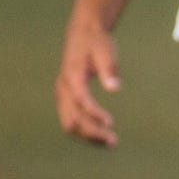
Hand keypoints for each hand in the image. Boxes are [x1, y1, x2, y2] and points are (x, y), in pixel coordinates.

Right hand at [56, 21, 121, 147]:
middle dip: (92, 132)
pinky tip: (103, 136)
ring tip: (111, 143)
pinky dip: (86, 132)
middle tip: (114, 141)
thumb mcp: (106, 52)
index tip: (111, 123)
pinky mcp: (67, 99)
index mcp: (72, 76)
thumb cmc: (98, 43)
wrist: (84, 35)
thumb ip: (110, 70)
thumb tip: (115, 88)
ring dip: (88, 136)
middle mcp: (64, 88)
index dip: (94, 114)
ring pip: (69, 123)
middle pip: (72, 118)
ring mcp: (63, 95)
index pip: (80, 100)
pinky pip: (72, 121)